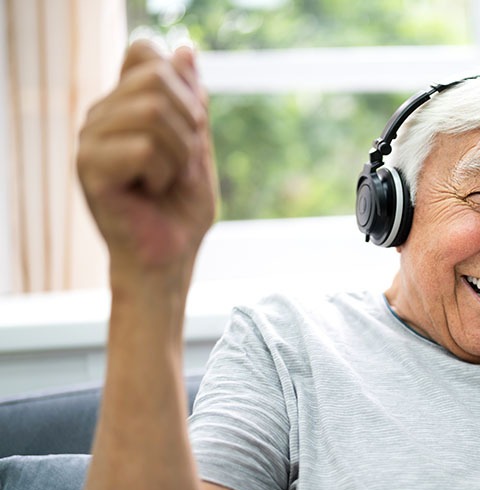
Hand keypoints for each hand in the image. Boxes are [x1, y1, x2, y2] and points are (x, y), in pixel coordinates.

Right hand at [77, 40, 216, 283]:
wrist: (171, 258)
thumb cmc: (182, 210)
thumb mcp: (198, 147)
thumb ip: (191, 101)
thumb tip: (184, 49)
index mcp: (123, 106)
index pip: (144, 53)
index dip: (181, 84)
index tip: (191, 127)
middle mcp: (100, 115)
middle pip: (156, 78)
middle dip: (190, 123)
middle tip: (182, 162)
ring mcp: (89, 140)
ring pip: (153, 112)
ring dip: (180, 154)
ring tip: (165, 181)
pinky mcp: (89, 168)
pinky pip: (145, 148)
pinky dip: (165, 174)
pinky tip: (151, 192)